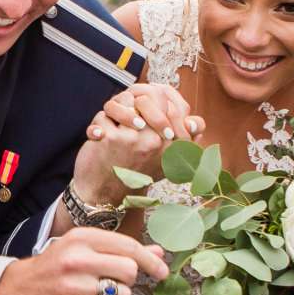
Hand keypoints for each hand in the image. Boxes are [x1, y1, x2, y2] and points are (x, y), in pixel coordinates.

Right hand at [0, 226, 168, 294]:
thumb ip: (121, 250)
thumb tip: (159, 253)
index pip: (128, 247)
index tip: (161, 271)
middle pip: (129, 271)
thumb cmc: (58, 266)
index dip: (150, 261)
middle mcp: (76, 259)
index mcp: (81, 238)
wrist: (18, 289)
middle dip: (127, 280)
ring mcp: (72, 287)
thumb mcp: (84, 248)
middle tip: (113, 281)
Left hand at [74, 83, 202, 202]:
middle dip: (135, 100)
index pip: (172, 106)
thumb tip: (194, 122)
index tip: (145, 107)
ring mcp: (133, 139)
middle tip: (128, 109)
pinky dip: (99, 124)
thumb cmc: (136, 175)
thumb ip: (185, 143)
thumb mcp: (167, 163)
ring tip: (114, 124)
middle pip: (149, 98)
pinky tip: (99, 137)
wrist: (105, 196)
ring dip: (116, 110)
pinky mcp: (111, 138)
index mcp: (173, 146)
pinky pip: (105, 114)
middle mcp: (156, 142)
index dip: (157, 101)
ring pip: (126, 101)